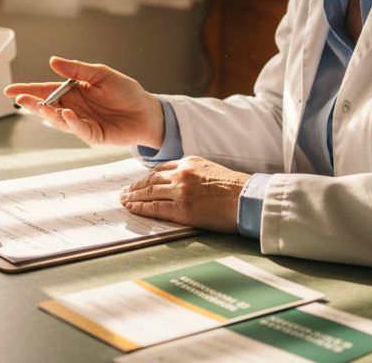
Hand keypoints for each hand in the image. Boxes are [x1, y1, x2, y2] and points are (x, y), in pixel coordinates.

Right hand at [3, 57, 162, 147]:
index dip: (28, 90)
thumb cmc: (126, 91)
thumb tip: (53, 61)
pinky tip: (67, 114)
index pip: (45, 90)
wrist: (147, 111)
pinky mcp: (93, 135)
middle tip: (19, 99)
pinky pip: (79, 129)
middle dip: (32, 104)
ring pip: (59, 120)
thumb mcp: (101, 74)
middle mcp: (73, 107)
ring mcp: (82, 122)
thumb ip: (78, 69)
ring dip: (48, 113)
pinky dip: (72, 123)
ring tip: (38, 106)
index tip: (10, 90)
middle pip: (47, 106)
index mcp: (72, 91)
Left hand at [119, 157, 249, 231]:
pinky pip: (155, 208)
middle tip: (124, 192)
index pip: (159, 170)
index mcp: (189, 162)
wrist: (247, 199)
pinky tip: (132, 208)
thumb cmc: (235, 188)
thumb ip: (192, 173)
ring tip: (124, 200)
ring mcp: (181, 192)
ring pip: (149, 193)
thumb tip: (177, 182)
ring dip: (134, 197)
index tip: (138, 183)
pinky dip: (141, 208)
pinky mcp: (182, 209)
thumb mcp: (211, 170)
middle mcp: (182, 174)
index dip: (146, 178)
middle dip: (135, 187)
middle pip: (151, 180)